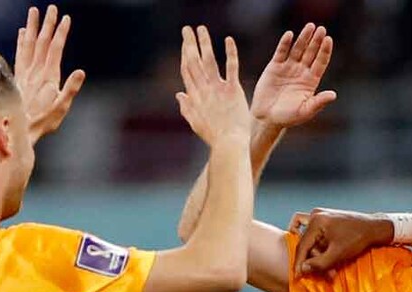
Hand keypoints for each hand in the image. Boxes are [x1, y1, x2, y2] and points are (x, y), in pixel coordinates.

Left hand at [15, 5, 85, 143]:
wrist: (18, 130)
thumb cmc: (43, 122)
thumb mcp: (61, 109)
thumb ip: (70, 89)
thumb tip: (81, 72)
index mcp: (48, 76)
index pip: (55, 49)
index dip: (60, 33)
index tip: (65, 18)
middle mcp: (35, 71)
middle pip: (41, 42)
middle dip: (47, 24)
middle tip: (51, 7)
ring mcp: (25, 73)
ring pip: (28, 44)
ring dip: (32, 27)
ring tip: (34, 11)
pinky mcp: (18, 77)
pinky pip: (19, 54)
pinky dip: (21, 41)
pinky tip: (22, 32)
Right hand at [177, 26, 251, 144]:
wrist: (228, 144)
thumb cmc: (213, 137)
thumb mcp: (195, 123)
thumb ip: (186, 107)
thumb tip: (178, 94)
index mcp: (195, 97)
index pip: (187, 71)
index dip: (184, 55)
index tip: (184, 43)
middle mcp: (204, 90)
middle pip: (194, 62)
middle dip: (189, 43)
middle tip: (186, 29)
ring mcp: (218, 89)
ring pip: (208, 61)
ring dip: (204, 43)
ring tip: (201, 29)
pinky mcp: (233, 90)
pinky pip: (231, 68)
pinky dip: (230, 53)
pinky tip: (228, 40)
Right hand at [250, 23, 336, 127]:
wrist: (267, 118)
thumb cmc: (288, 117)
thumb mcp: (305, 111)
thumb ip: (319, 102)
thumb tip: (333, 95)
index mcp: (311, 81)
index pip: (320, 62)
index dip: (325, 51)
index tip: (328, 39)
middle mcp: (301, 71)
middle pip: (311, 52)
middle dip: (316, 41)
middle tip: (321, 28)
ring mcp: (288, 68)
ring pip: (298, 49)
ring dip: (304, 38)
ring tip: (310, 26)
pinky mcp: (274, 67)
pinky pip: (281, 52)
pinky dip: (285, 44)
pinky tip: (289, 34)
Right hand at [288, 208, 393, 275]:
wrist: (374, 227)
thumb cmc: (358, 239)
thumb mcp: (338, 254)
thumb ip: (319, 263)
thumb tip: (302, 269)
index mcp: (316, 221)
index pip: (302, 245)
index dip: (299, 263)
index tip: (297, 276)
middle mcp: (315, 215)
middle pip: (307, 243)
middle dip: (316, 260)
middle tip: (328, 273)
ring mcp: (320, 215)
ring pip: (311, 240)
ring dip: (320, 255)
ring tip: (332, 268)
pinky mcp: (326, 218)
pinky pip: (315, 233)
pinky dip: (319, 245)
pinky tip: (324, 252)